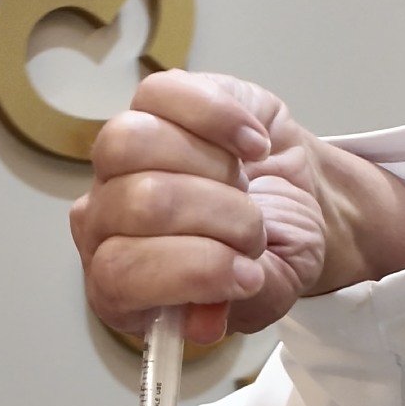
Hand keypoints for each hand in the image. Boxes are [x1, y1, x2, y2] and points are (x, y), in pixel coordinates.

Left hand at [70, 70, 404, 344]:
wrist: (300, 206)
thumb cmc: (276, 255)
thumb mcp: (269, 297)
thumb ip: (237, 308)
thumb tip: (207, 312)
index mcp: (122, 286)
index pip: (118, 277)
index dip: (182, 272)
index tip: (245, 270)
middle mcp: (104, 223)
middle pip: (126, 207)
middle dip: (211, 221)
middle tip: (260, 230)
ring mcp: (122, 161)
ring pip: (129, 147)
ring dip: (211, 168)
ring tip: (255, 183)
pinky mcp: (156, 105)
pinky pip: (162, 93)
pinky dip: (217, 115)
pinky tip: (252, 141)